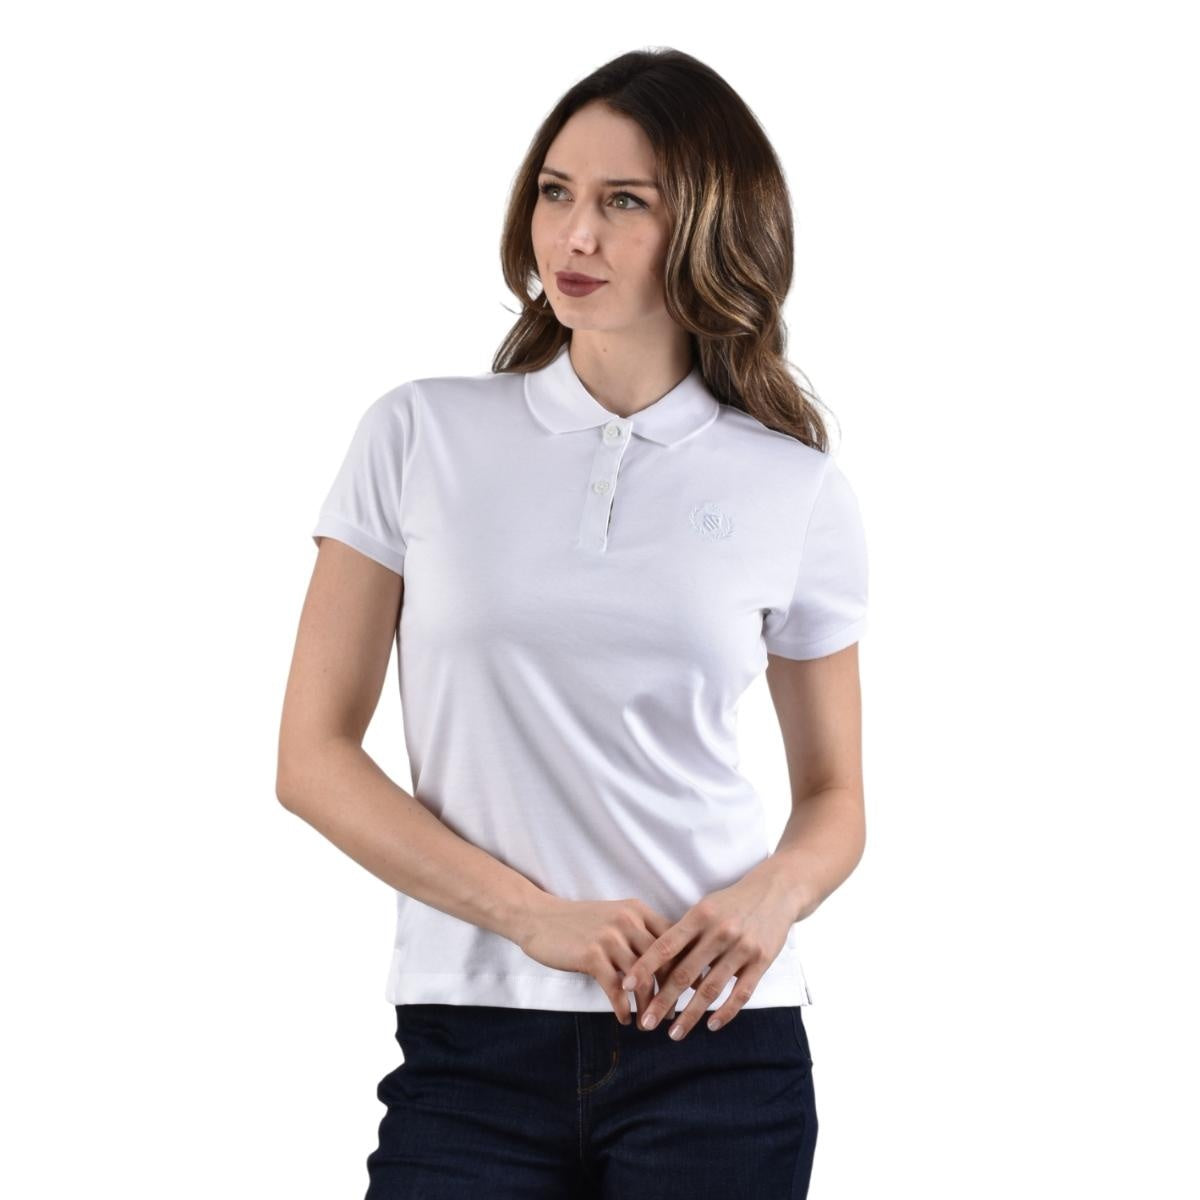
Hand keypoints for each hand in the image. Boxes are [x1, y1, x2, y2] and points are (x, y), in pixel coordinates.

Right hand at [517, 896, 681, 1024]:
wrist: (539, 917)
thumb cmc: (580, 922)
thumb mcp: (615, 918)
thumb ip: (639, 933)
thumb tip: (668, 962)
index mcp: (638, 911)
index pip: (674, 941)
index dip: (688, 967)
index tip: (698, 990)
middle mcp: (628, 921)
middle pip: (663, 963)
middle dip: (673, 993)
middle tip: (676, 1015)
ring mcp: (610, 937)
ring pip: (642, 981)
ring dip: (649, 1007)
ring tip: (649, 1024)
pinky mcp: (591, 955)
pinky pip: (616, 989)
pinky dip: (624, 1008)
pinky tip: (625, 1019)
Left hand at [620, 865, 796, 1040]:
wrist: (775, 891)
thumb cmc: (731, 902)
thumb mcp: (704, 908)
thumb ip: (684, 933)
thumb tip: (655, 963)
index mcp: (699, 916)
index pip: (666, 945)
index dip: (645, 967)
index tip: (626, 985)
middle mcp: (719, 932)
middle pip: (685, 973)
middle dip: (662, 1001)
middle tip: (646, 1023)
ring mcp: (741, 948)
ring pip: (710, 988)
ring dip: (690, 1014)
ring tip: (674, 1033)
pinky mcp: (761, 961)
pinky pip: (741, 994)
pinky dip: (725, 1012)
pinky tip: (711, 1026)